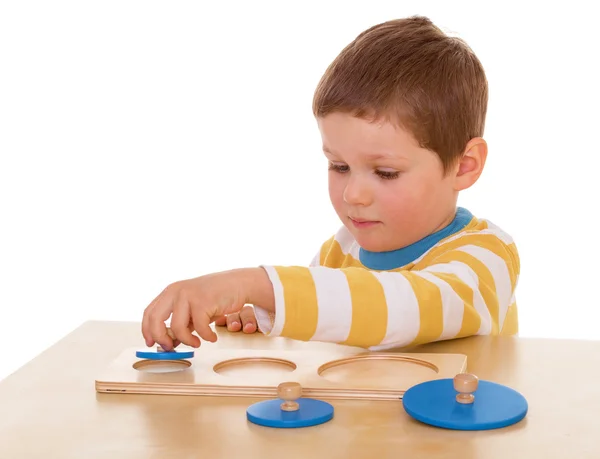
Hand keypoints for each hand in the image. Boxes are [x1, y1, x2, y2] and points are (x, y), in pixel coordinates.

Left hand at [141, 268, 272, 349]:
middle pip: (155, 320)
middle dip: (161, 339)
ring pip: (177, 328)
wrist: (238, 284)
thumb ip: (181, 323)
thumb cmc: (216, 296)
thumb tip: (170, 343)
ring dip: (187, 341)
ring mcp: (189, 295)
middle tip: (171, 348)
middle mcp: (176, 291)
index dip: (148, 331)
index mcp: (171, 291)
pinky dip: (206, 337)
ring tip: (197, 343)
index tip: (151, 343)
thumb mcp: (194, 309)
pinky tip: (212, 337)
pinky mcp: (203, 301)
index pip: (149, 312)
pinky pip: (199, 328)